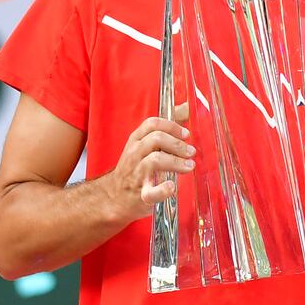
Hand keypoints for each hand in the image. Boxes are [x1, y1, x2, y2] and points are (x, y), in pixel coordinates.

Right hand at [102, 106, 193, 221]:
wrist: (114, 196)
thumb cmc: (135, 167)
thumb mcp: (145, 144)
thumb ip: (165, 128)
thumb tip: (186, 108)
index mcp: (136, 140)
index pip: (152, 124)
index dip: (172, 126)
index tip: (186, 134)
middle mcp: (135, 154)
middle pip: (156, 139)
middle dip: (177, 144)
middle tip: (191, 152)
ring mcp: (136, 174)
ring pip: (155, 160)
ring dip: (176, 162)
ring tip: (189, 166)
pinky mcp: (141, 195)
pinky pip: (151, 192)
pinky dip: (163, 190)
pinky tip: (172, 187)